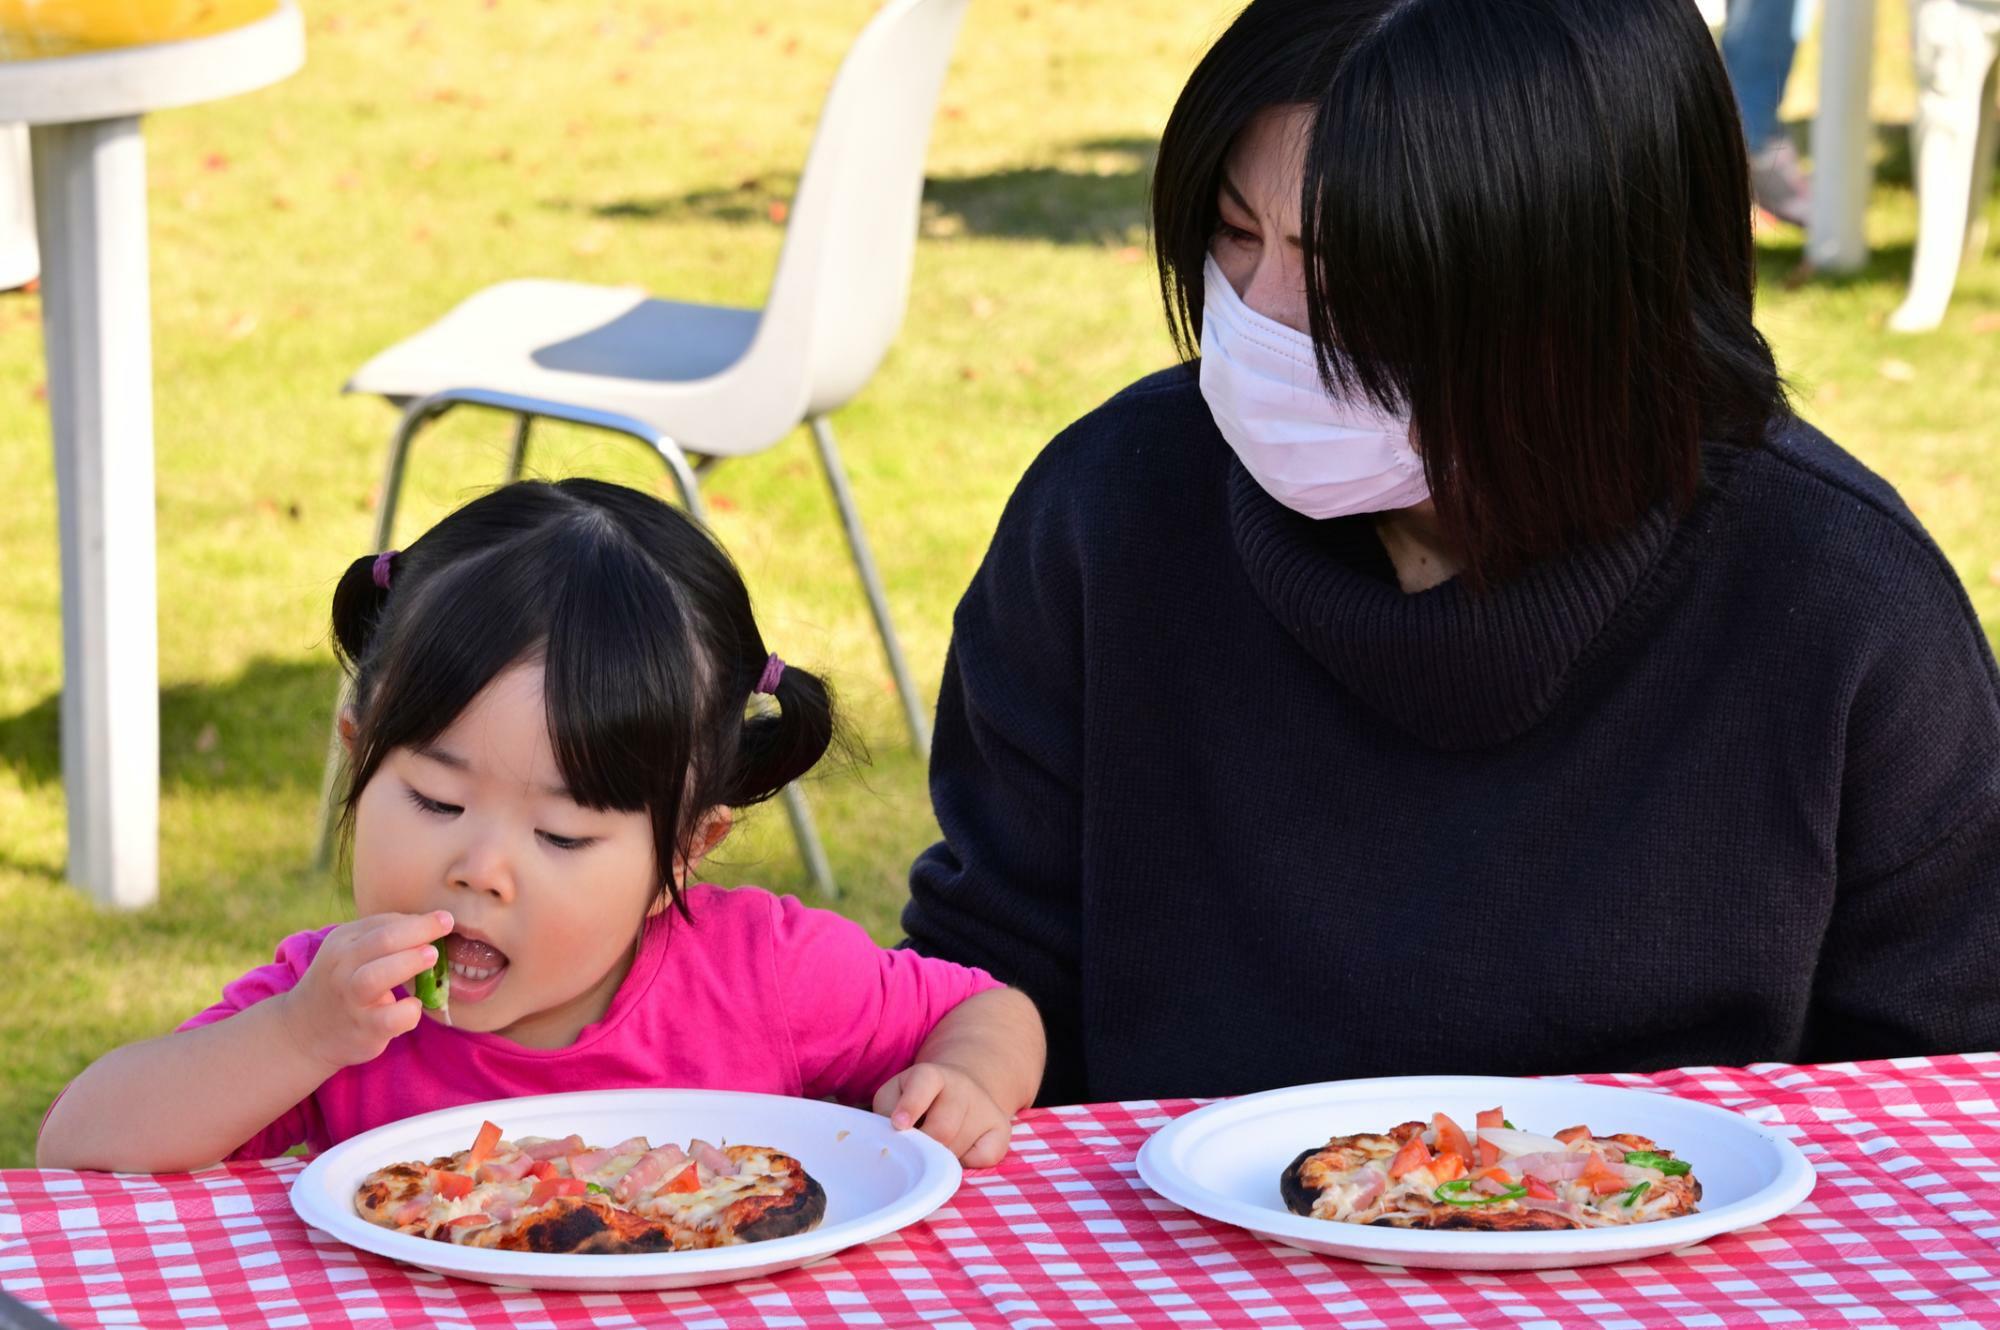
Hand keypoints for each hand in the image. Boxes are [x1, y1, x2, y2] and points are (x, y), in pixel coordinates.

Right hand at [277, 911, 453, 1074]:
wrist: (304, 1031)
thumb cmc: (342, 983)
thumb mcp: (351, 951)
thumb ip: (384, 936)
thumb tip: (431, 924)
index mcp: (342, 942)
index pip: (383, 923)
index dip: (419, 920)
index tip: (446, 918)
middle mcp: (343, 968)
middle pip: (381, 941)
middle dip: (419, 931)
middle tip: (446, 927)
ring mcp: (351, 999)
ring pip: (375, 977)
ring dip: (408, 963)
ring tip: (432, 957)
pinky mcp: (363, 1028)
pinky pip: (388, 1019)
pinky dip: (407, 1012)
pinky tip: (414, 1006)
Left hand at [872, 1061, 1014, 1166]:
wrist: (963, 1087)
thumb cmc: (918, 1099)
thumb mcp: (895, 1094)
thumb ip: (886, 1112)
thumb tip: (893, 1138)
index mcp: (932, 1075)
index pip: (924, 1084)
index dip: (911, 1105)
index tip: (899, 1124)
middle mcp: (962, 1087)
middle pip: (942, 1129)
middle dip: (924, 1148)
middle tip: (915, 1153)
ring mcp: (985, 1107)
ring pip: (960, 1148)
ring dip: (941, 1159)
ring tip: (934, 1151)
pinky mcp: (1003, 1128)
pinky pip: (986, 1158)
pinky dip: (969, 1163)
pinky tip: (960, 1152)